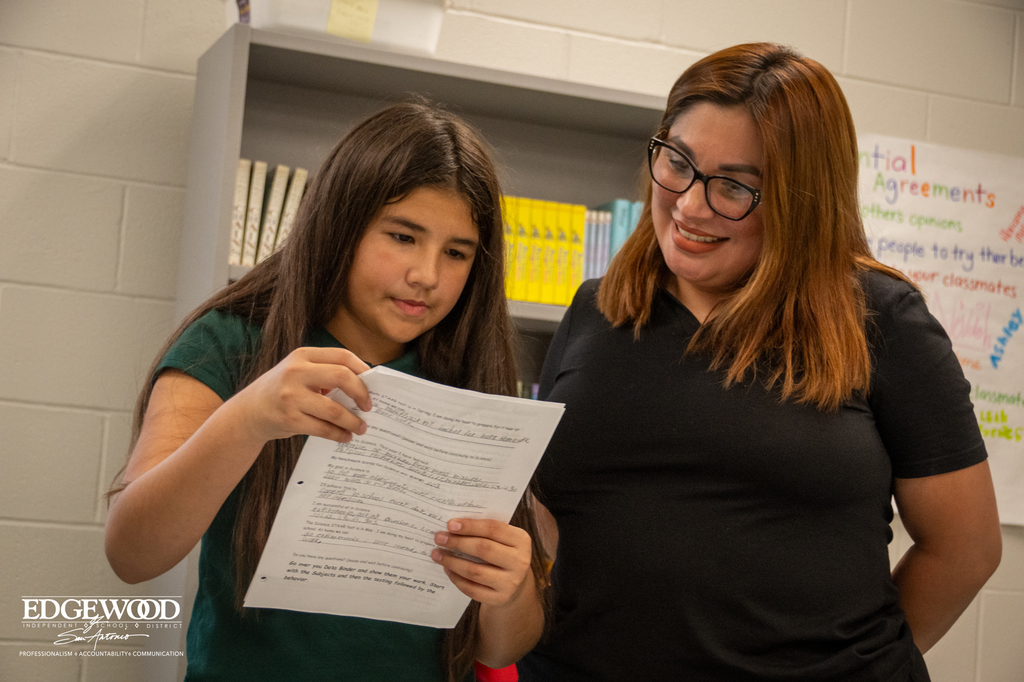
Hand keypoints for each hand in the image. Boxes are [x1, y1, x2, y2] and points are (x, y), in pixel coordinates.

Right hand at [230, 347, 371, 445]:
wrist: (249, 412)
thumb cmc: (283, 390)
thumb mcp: (299, 372)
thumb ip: (325, 373)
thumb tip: (365, 386)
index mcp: (302, 355)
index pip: (342, 356)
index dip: (362, 369)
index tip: (373, 383)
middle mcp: (296, 372)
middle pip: (342, 376)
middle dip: (362, 393)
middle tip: (369, 406)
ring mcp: (291, 396)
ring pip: (335, 409)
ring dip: (353, 421)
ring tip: (361, 427)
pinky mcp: (289, 419)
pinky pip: (323, 428)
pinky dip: (339, 434)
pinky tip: (345, 437)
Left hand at [431, 519, 532, 605]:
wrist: (515, 583)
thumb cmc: (502, 553)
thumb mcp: (502, 539)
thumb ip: (484, 532)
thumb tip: (452, 527)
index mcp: (521, 540)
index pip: (493, 529)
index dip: (470, 526)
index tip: (450, 524)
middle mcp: (519, 562)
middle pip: (483, 549)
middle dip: (458, 542)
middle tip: (439, 538)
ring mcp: (510, 583)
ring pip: (474, 571)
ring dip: (452, 561)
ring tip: (437, 554)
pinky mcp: (499, 599)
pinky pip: (472, 589)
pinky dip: (456, 578)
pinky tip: (447, 569)